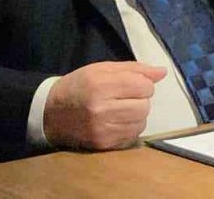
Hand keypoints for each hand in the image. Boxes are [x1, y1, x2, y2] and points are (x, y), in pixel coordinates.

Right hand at [44, 61, 166, 149]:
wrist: (51, 113)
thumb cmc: (79, 85)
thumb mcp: (102, 69)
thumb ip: (134, 69)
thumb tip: (162, 72)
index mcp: (100, 84)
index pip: (143, 86)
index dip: (143, 83)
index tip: (132, 84)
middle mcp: (101, 108)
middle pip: (144, 106)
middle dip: (141, 100)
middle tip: (127, 97)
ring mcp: (102, 129)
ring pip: (141, 122)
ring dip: (137, 114)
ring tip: (121, 109)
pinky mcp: (103, 144)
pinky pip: (132, 136)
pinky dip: (130, 127)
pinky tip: (117, 121)